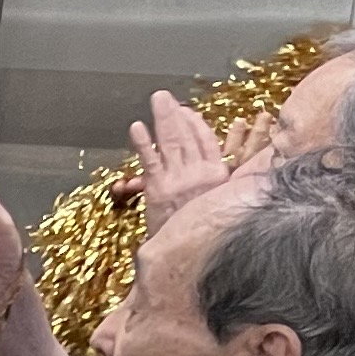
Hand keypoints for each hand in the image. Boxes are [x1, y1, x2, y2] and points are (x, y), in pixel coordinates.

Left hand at [126, 91, 234, 221]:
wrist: (186, 258)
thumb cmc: (201, 234)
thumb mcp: (217, 205)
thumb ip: (217, 185)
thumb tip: (213, 170)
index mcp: (218, 176)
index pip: (206, 141)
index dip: (195, 124)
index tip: (186, 111)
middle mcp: (200, 174)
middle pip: (186, 136)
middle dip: (174, 114)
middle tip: (164, 96)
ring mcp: (179, 180)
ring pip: (170, 143)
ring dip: (162, 119)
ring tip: (156, 101)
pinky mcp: (158, 189)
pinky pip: (150, 160)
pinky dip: (143, 143)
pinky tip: (136, 127)